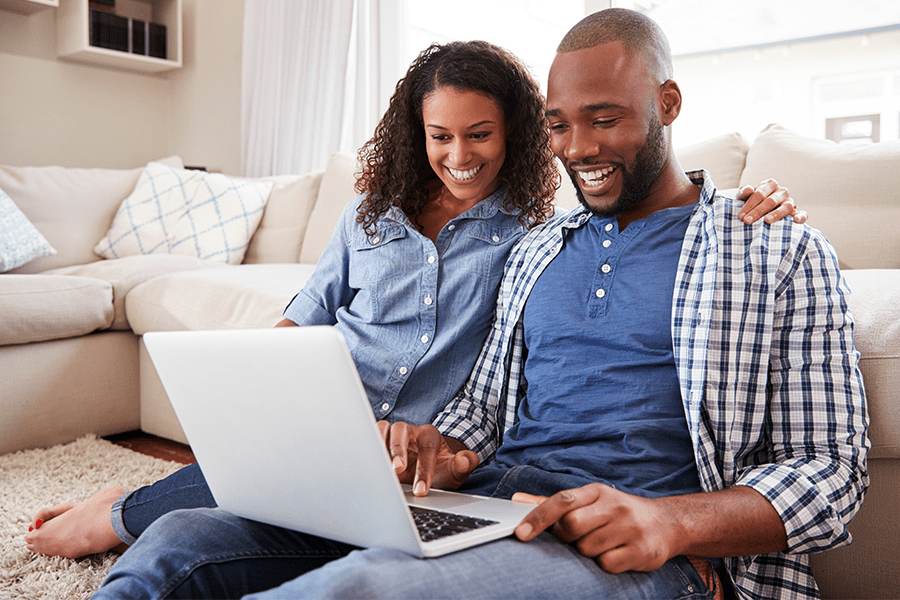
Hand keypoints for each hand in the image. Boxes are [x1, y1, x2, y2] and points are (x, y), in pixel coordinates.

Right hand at [377, 421, 478, 495]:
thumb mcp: (454, 470)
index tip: (421, 490)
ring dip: (379, 445)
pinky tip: (366, 464)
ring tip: (378, 466)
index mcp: (430, 435)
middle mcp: (410, 431)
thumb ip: (463, 464)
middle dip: (398, 450)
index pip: (427, 448)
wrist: (428, 469)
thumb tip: (465, 459)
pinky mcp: (379, 441)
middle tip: (396, 470)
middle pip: (401, 430)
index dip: (424, 469)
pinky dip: (367, 448)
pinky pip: (370, 437)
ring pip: (382, 429)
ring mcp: (392, 435)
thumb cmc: (440, 469)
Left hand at [512, 483, 675, 573]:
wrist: (666, 523)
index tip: (521, 534)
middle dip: (568, 537)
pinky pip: (607, 564)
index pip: (562, 500)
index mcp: (597, 491)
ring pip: (588, 548)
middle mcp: (615, 505)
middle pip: (572, 526)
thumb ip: (553, 503)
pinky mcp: (642, 550)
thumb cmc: (617, 513)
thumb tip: (517, 499)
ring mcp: (630, 527)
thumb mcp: (589, 501)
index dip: (538, 517)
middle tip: (577, 538)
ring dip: (588, 552)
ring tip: (602, 544)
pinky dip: (605, 564)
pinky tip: (616, 554)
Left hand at [736, 178, 807, 224]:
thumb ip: (744, 192)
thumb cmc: (751, 201)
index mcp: (770, 184)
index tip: (741, 216)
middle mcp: (781, 191)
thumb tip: (748, 190)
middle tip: (747, 221)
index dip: (749, 205)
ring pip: (786, 207)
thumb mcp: (745, 195)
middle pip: (770, 201)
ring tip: (766, 221)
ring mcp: (790, 201)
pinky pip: (802, 213)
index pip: (759, 194)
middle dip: (758, 211)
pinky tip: (796, 220)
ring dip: (776, 214)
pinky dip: (801, 216)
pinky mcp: (796, 212)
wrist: (759, 207)